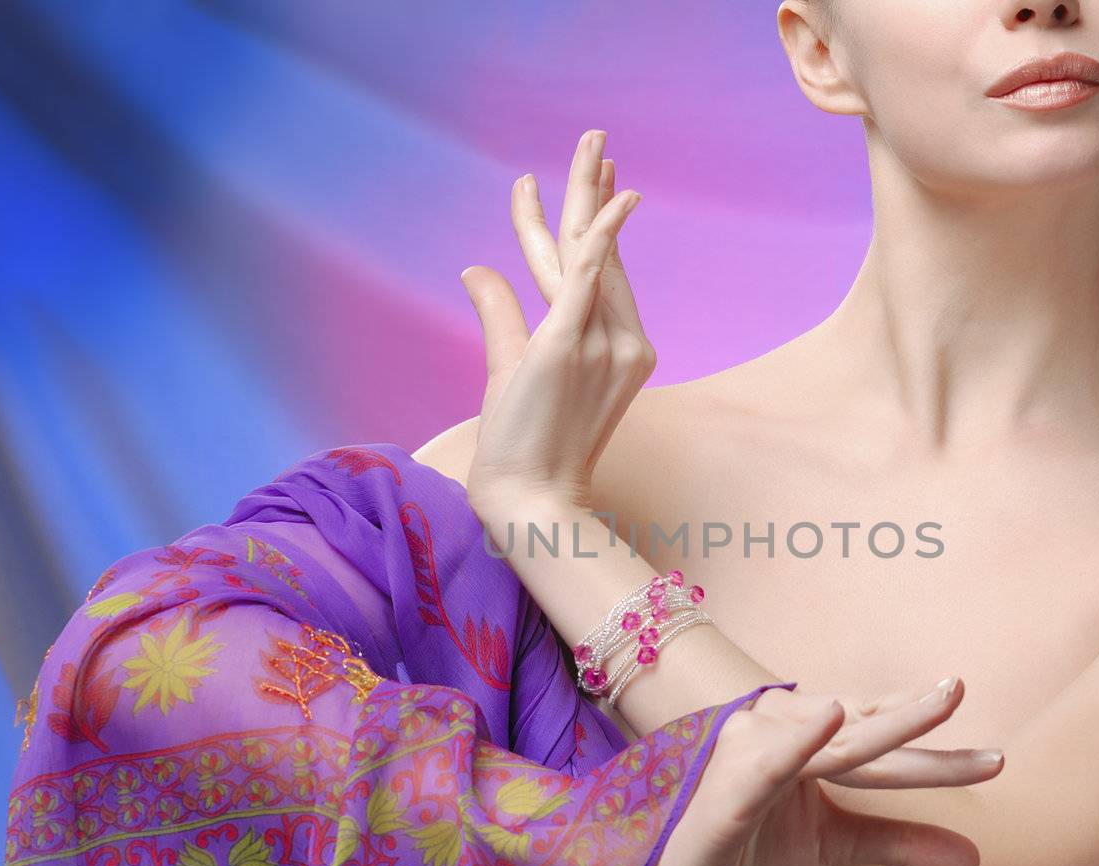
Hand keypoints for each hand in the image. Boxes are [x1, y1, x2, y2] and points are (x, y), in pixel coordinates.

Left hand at [458, 128, 650, 519]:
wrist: (529, 496)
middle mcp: (622, 341)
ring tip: (590, 143)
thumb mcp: (511, 366)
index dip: (593, 221)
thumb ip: (500, 312)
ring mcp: (602, 344)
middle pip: (604, 252)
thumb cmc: (523, 445)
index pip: (603, 270)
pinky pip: (587, 280)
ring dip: (586, 194)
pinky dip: (598, 236)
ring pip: (588, 254)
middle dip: (596, 190)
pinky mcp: (569, 347)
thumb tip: (475, 269)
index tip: (593, 179)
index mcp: (619, 347)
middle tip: (596, 137)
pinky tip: (606, 199)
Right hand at [619, 676, 1004, 865]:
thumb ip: (897, 842)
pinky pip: (769, 764)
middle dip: (916, 718)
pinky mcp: (728, 794)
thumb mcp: (831, 843)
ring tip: (933, 704)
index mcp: (810, 747)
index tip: (991, 747)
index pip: (876, 734)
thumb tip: (977, 858)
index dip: (922, 728)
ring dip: (885, 726)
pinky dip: (799, 742)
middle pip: (864, 736)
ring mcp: (754, 760)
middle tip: (961, 691)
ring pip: (831, 746)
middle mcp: (784, 739)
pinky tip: (830, 716)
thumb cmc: (743, 847)